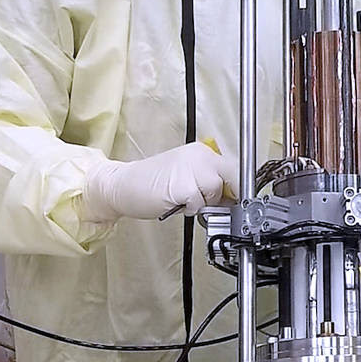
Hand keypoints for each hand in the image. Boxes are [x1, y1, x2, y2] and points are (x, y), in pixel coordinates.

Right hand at [81, 142, 238, 221]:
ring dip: (204, 203)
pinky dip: (190, 209)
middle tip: (206, 202)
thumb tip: (233, 199)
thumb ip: (211, 183)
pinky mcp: (182, 186)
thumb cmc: (154, 183)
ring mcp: (191, 169)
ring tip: (185, 200)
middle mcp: (199, 156)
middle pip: (232, 177)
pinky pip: (199, 204)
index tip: (236, 198)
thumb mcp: (187, 176)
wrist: (123, 185)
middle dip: (224, 194)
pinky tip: (176, 203)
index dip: (237, 186)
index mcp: (202, 152)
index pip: (234, 167)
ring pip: (216, 192)